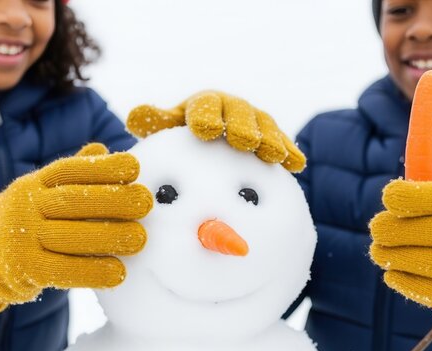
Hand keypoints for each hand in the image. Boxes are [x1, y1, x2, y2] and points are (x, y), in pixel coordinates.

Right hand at [0, 144, 152, 330]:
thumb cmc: (32, 217)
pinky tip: (119, 273)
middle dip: (113, 200)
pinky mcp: (25, 269)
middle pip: (73, 201)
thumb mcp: (46, 190)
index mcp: (36, 182)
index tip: (135, 167)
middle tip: (145, 203)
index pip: (71, 169)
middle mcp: (26, 206)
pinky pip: (63, 271)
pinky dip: (93, 272)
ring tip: (140, 238)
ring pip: (70, 236)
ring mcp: (22, 237)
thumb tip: (104, 149)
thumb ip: (75, 173)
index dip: (103, 167)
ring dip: (109, 237)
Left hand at [126, 90, 305, 171]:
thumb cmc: (186, 135)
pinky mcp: (272, 136)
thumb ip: (155, 122)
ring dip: (269, 139)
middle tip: (242, 141)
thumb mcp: (169, 128)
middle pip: (239, 114)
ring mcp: (255, 121)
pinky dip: (289, 151)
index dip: (205, 116)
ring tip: (272, 155)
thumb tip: (135, 117)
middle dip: (241, 126)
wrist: (214, 134)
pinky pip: (282, 142)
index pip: (204, 106)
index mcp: (204, 104)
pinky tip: (296, 165)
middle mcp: (232, 108)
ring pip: (264, 126)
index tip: (204, 130)